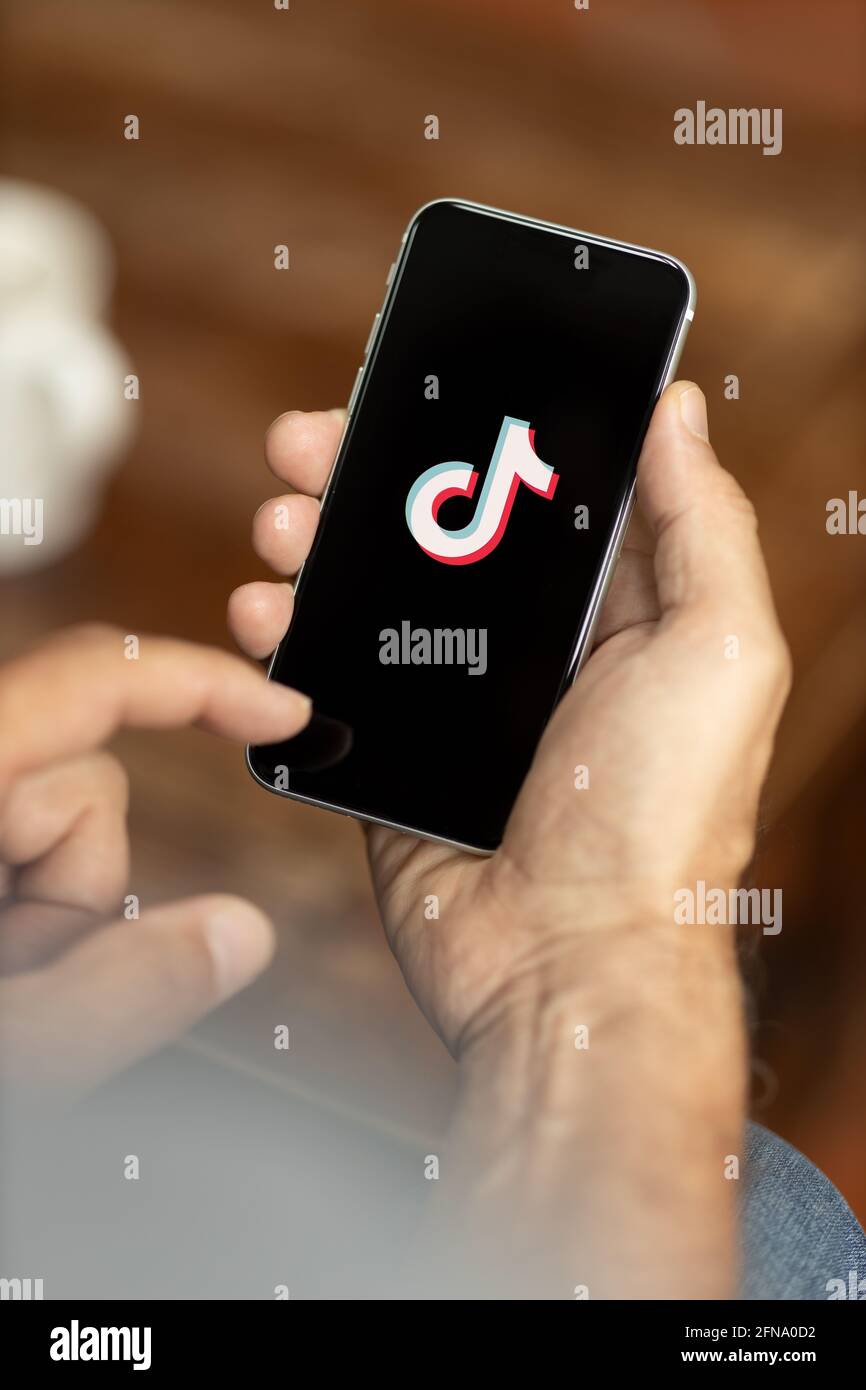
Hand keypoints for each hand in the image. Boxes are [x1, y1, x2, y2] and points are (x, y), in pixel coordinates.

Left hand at [0, 626, 310, 1101]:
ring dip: (45, 912)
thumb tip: (238, 934)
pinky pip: (18, 843)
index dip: (201, 684)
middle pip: (82, 786)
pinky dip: (22, 905)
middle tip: (20, 981)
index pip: (90, 679)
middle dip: (77, 890)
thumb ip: (117, 994)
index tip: (280, 711)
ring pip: (53, 827)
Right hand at [229, 385, 790, 1056]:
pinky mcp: (398, 752)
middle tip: (312, 444)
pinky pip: (336, 675)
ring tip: (282, 522)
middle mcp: (540, 648)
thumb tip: (675, 410)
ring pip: (377, 591)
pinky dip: (293, 634)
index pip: (543, 491)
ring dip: (319, 542)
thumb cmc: (663, 818)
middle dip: (373, 477)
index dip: (485, 433)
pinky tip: (268, 608)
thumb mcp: (721, 650)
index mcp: (622, 612)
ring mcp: (462, 702)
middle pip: (442, 531)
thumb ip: (702, 524)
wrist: (567, 959)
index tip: (424, 390)